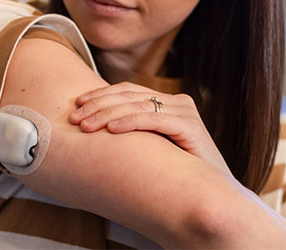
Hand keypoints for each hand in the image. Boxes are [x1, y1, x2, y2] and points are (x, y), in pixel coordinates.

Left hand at [68, 82, 230, 175]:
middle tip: (75, 118)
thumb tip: (93, 129)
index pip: (128, 91)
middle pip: (130, 95)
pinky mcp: (190, 126)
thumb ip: (133, 134)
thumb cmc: (176, 175)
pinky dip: (129, 122)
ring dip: (107, 114)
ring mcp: (185, 112)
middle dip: (98, 105)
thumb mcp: (151, 148)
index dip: (100, 95)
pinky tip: (111, 130)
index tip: (76, 104)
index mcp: (168, 103)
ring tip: (86, 126)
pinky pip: (153, 119)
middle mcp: (178, 102)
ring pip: (138, 105)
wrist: (211, 194)